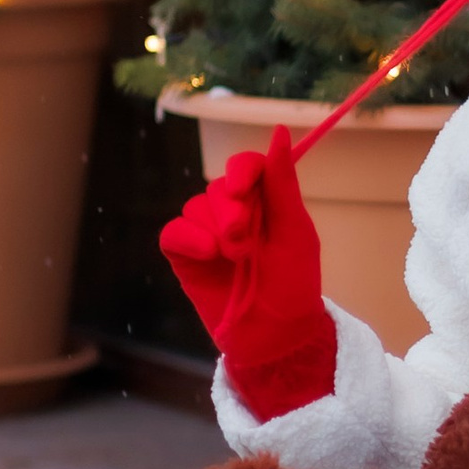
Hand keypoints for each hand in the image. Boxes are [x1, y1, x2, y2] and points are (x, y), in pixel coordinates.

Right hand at [160, 128, 338, 420]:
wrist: (276, 337)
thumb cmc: (294, 285)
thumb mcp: (295, 232)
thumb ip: (283, 183)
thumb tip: (280, 131)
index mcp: (265, 202)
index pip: (246, 166)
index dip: (242, 170)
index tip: (245, 187)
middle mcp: (233, 212)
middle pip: (218, 187)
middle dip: (232, 210)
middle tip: (246, 243)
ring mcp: (207, 234)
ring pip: (195, 207)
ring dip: (215, 230)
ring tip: (235, 259)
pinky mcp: (185, 257)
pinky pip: (173, 233)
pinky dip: (187, 239)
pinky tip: (207, 255)